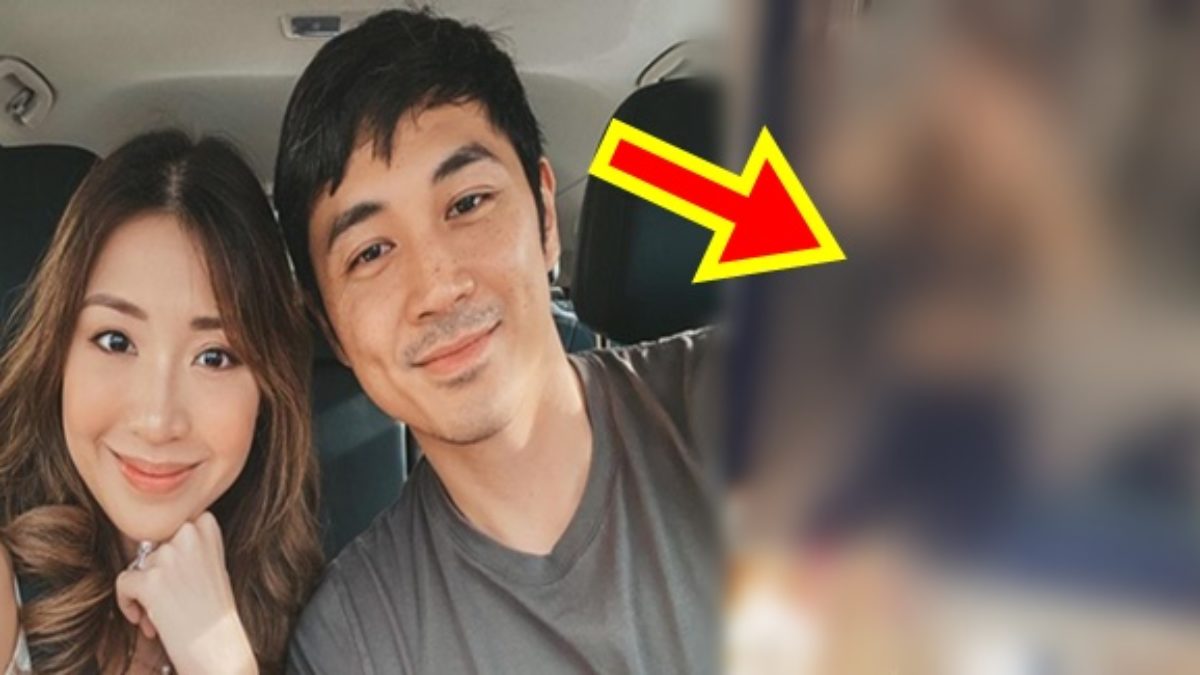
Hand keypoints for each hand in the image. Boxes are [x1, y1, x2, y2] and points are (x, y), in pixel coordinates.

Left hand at [115, 512, 257, 674]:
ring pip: (138, 566)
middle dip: (157, 573)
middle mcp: (188, 535)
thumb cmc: (215, 612)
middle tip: (173, 597)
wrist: (218, 648)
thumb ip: (190, 546)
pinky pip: (123, 583)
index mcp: (207, 528)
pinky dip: (127, 604)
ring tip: (164, 614)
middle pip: (154, 547)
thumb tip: (155, 543)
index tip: (183, 575)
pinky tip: (145, 620)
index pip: (177, 523)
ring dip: (145, 591)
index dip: (176, 551)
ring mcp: (168, 557)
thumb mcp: (213, 565)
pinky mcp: (149, 581)